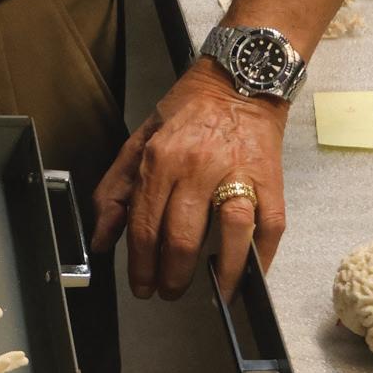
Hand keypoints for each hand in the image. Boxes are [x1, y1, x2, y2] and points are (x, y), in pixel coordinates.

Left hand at [92, 63, 287, 302]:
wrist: (241, 79)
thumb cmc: (188, 111)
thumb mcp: (140, 141)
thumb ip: (115, 190)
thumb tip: (102, 239)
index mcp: (161, 159)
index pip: (144, 226)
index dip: (140, 265)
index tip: (141, 286)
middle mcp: (198, 168)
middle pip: (181, 237)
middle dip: (171, 276)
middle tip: (168, 291)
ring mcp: (238, 175)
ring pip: (229, 235)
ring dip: (221, 274)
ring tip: (212, 293)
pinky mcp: (270, 181)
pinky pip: (268, 227)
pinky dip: (260, 257)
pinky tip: (250, 277)